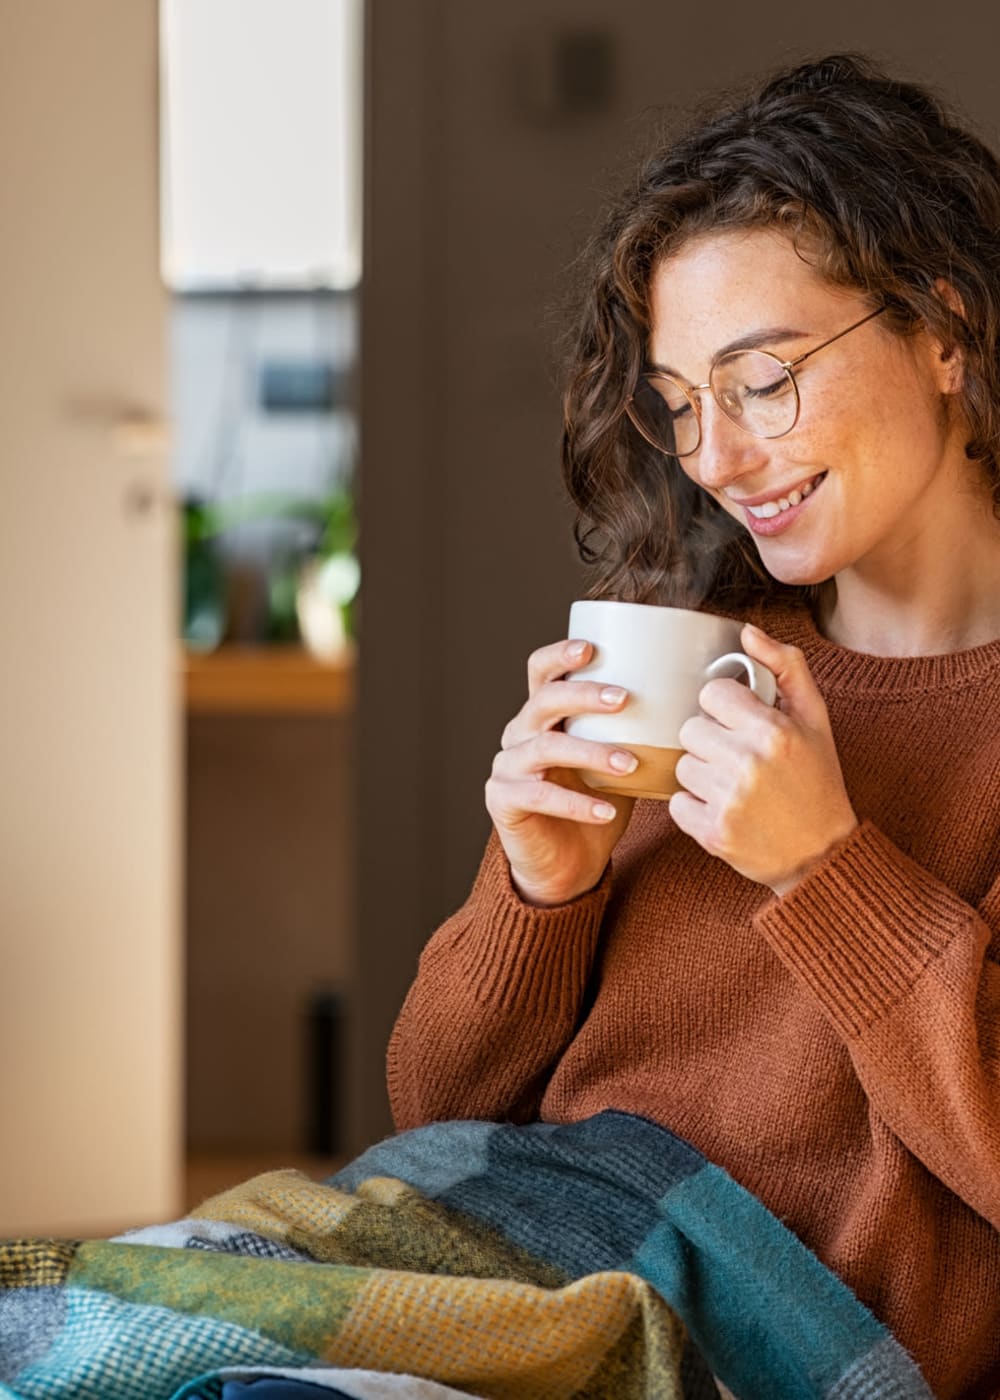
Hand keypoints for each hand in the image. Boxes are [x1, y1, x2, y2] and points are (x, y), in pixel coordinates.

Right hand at [485, 637, 636, 905]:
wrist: (566, 865)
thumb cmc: (597, 804)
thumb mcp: (621, 761)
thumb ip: (640, 733)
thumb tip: (697, 704)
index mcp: (543, 715)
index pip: (541, 671)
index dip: (560, 655)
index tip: (592, 648)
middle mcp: (519, 734)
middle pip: (544, 700)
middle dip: (585, 694)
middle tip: (625, 699)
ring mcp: (508, 766)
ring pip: (545, 746)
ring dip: (591, 751)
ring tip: (630, 763)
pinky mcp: (503, 800)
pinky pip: (539, 796)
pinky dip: (576, 803)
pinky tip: (605, 812)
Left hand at [668, 623, 857, 894]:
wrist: (822, 853)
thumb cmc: (817, 780)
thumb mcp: (815, 718)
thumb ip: (786, 667)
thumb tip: (747, 632)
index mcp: (773, 730)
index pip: (712, 694)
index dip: (726, 708)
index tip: (743, 724)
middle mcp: (748, 763)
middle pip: (690, 729)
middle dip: (711, 741)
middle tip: (739, 759)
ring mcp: (728, 800)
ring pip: (681, 766)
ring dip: (702, 775)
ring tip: (735, 786)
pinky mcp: (713, 832)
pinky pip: (676, 804)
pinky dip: (695, 808)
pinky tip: (725, 809)